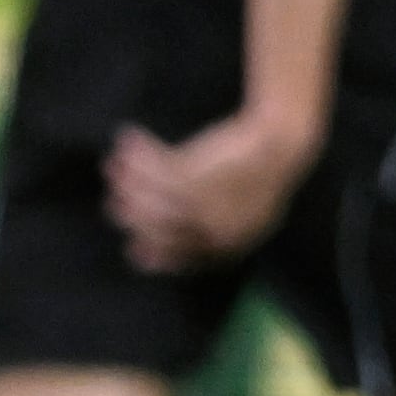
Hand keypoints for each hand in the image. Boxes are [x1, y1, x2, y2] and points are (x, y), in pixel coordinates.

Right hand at [105, 110, 319, 272]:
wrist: (282, 140)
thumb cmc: (262, 173)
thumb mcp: (244, 213)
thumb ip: (212, 230)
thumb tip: (169, 245)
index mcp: (229, 244)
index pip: (181, 256)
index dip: (153, 253)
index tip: (132, 249)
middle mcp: (213, 229)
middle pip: (159, 227)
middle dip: (131, 214)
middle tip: (113, 202)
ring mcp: (205, 203)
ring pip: (152, 197)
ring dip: (128, 179)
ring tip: (113, 164)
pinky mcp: (199, 175)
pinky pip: (155, 168)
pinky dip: (139, 154)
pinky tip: (129, 138)